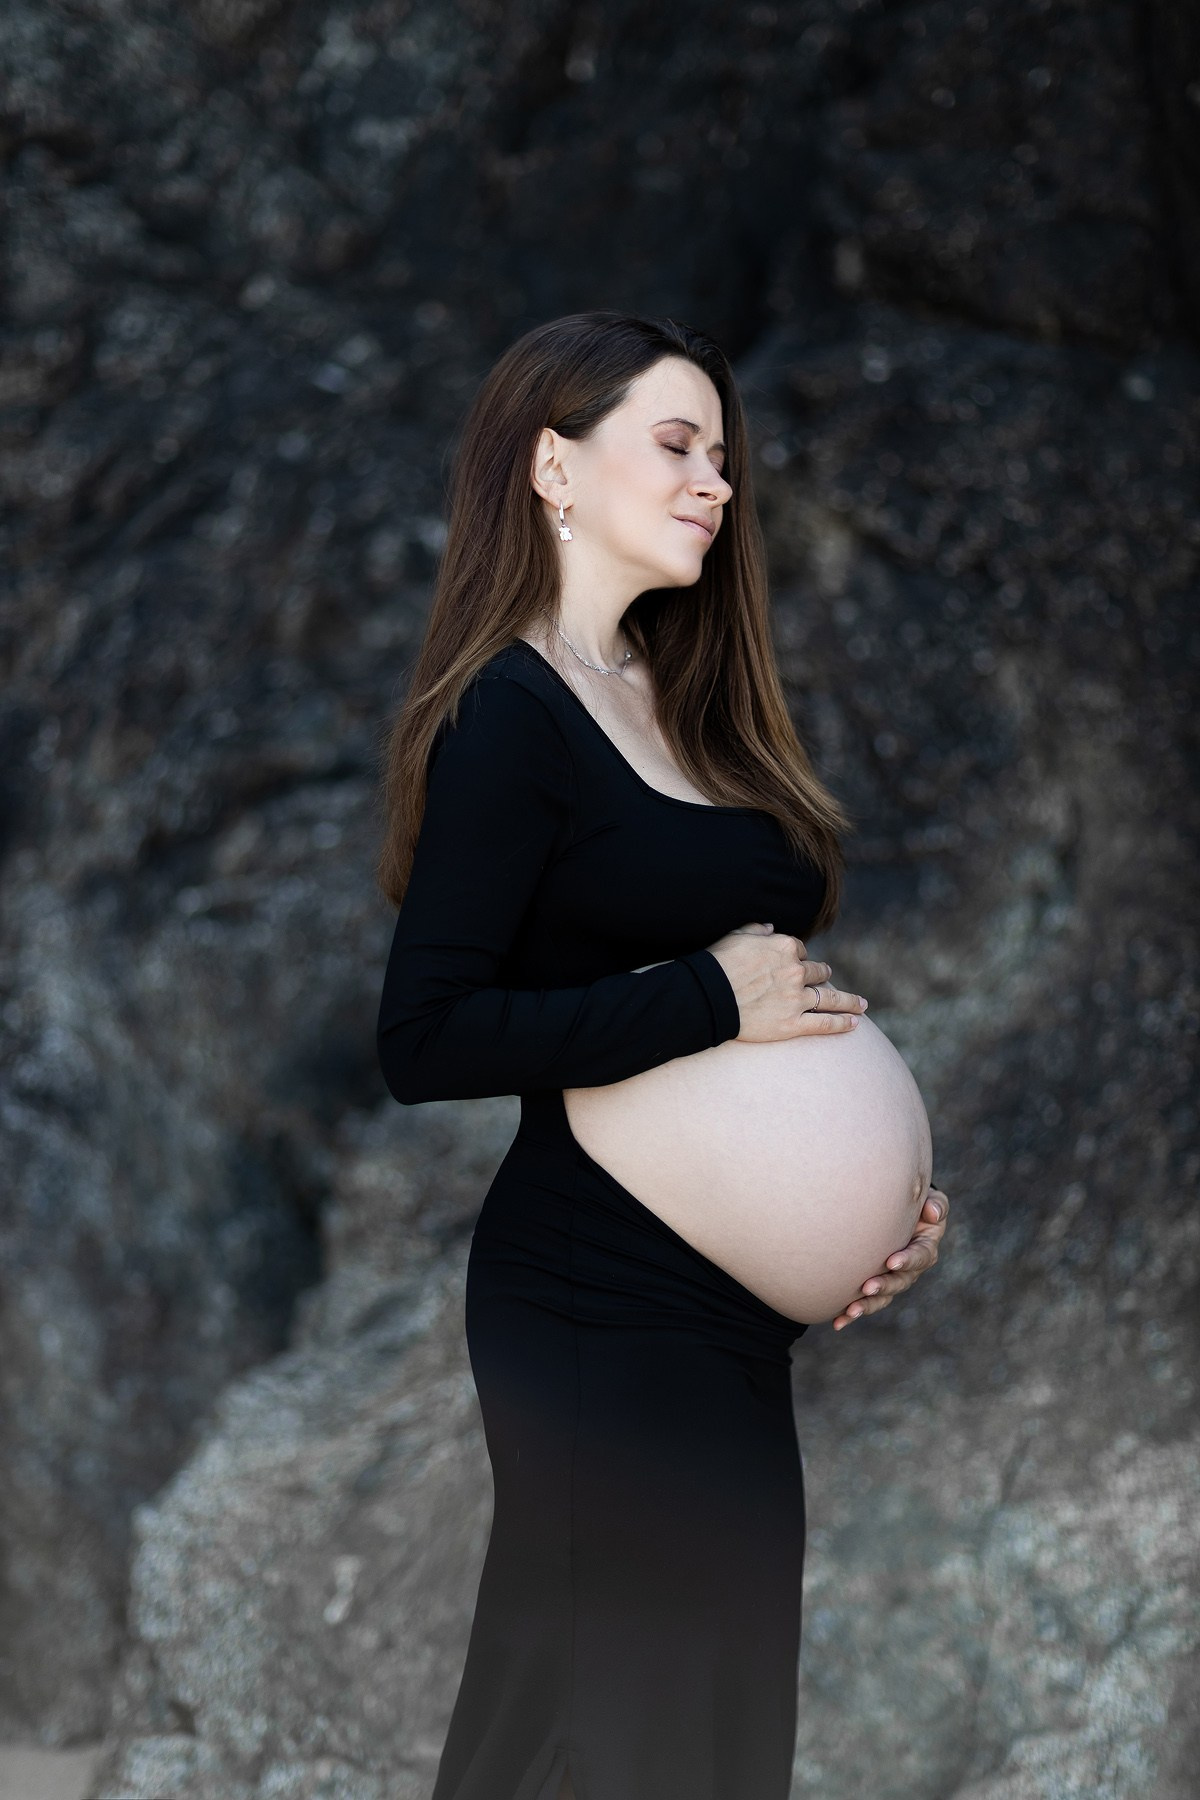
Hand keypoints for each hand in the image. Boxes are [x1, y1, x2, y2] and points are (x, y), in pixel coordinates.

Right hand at [705, 921, 868, 1041]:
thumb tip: (770, 927)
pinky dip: (841, 1023)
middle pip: (818, 972)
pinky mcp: (793, 1024)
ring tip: (861, 1005)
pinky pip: (824, 1023)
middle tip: (828, 980)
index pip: (801, 951)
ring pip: (830, 998)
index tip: (796, 963)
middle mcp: (796, 971)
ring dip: (849, 1001)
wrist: (709, 996)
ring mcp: (797, 999)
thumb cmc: (717, 964)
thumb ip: (755, 930)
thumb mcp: (735, 937)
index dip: (798, 958)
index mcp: (785, 947)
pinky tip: (855, 1024)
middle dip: (823, 975)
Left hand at [831, 1185, 949, 1330]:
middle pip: (899, 1282)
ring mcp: (890, 1279)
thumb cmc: (915, 1204)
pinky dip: (851, 1313)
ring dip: (867, 1305)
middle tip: (868, 1287)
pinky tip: (838, 1321)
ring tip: (851, 1310)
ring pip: (882, 1297)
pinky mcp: (873, 1285)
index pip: (920, 1256)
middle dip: (884, 1286)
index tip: (892, 1261)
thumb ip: (936, 1205)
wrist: (891, 1210)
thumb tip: (933, 1211)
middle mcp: (909, 1269)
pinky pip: (863, 1301)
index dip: (907, 1260)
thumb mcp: (931, 1200)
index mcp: (924, 1249)